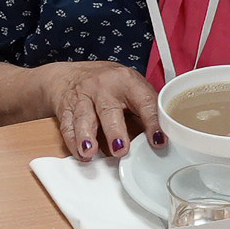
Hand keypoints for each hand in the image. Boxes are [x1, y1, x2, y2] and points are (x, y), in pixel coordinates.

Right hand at [38, 60, 163, 158]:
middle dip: (114, 131)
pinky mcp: (66, 107)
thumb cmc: (109, 86)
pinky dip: (73, 141)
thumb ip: (145, 111)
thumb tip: (163, 139)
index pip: (143, 102)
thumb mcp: (131, 89)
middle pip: (109, 109)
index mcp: (127, 81)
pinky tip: (80, 152)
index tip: (158, 140)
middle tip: (120, 150)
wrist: (72, 75)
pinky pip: (68, 125)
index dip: (152, 122)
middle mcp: (103, 86)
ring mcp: (82, 96)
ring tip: (90, 152)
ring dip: (87, 136)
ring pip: (84, 117)